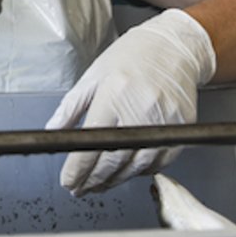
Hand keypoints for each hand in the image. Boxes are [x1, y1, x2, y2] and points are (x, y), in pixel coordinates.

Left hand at [44, 9, 215, 195]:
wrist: (174, 47)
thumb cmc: (132, 57)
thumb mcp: (93, 76)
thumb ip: (71, 108)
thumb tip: (53, 132)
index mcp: (114, 95)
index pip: (92, 143)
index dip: (78, 169)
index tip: (69, 181)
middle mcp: (141, 110)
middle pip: (113, 160)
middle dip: (93, 180)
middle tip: (80, 188)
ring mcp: (164, 122)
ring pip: (136, 166)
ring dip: (115, 180)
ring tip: (99, 184)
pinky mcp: (182, 129)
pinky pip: (158, 162)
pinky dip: (140, 170)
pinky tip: (126, 170)